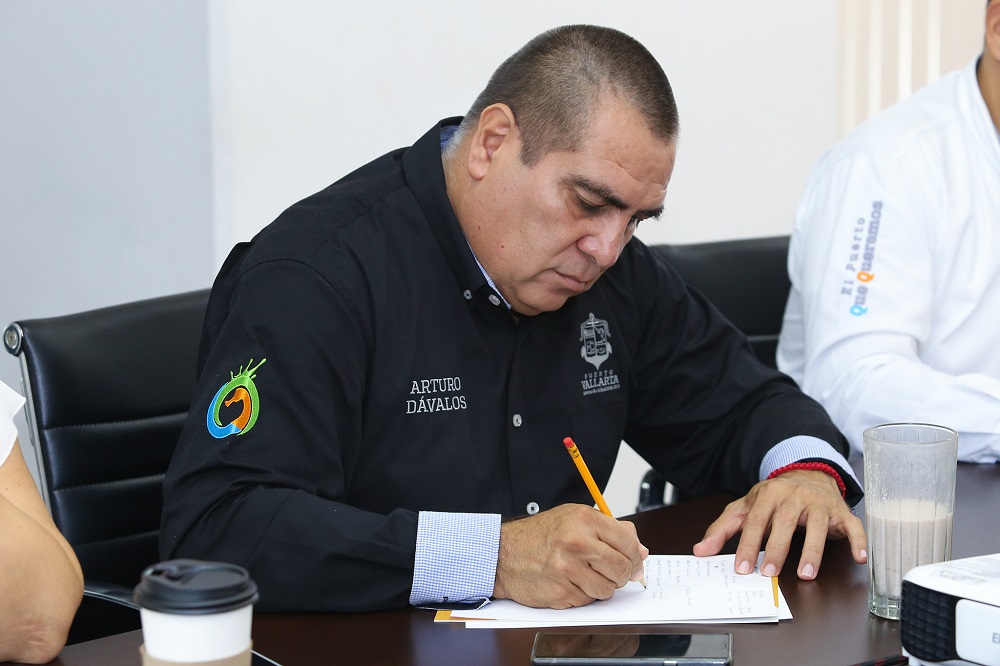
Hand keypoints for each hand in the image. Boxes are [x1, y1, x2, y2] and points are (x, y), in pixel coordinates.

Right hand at [492, 504, 647, 607]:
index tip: (634, 561)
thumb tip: (639, 550)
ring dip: (602, 587)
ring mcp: (568, 569)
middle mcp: (577, 542)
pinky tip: (570, 582)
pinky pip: (587, 600)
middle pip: (622, 568)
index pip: (628, 542)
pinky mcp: (561, 591)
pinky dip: (584, 595)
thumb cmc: (539, 535)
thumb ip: (610, 530)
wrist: (504, 554)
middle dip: (622, 574)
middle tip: (612, 572)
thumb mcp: (574, 518)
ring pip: (607, 589)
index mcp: (584, 519)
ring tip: (586, 575)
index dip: (635, 556)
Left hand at [692, 470, 866, 579]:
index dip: (747, 545)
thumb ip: (724, 529)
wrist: (808, 473)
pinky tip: (859, 557)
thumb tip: (700, 550)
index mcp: (768, 495)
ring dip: (812, 550)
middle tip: (769, 573)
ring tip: (806, 573)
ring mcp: (819, 503)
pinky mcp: (840, 512)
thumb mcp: (745, 507)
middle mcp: (794, 496)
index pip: (755, 521)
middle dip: (776, 548)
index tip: (741, 567)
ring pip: (816, 525)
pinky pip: (852, 525)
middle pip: (784, 523)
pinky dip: (858, 540)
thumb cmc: (774, 497)